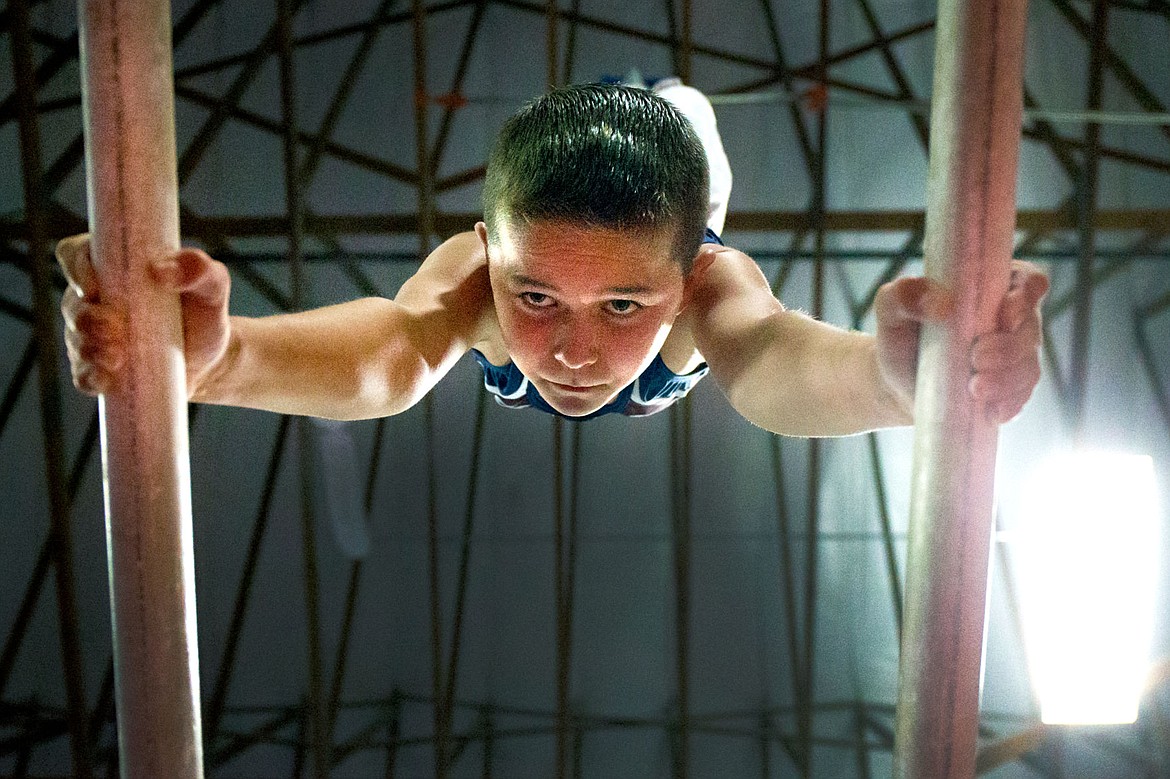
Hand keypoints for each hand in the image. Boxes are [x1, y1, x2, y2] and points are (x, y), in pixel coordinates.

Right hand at [57, 234, 232, 396]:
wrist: (211, 359)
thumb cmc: (205, 313)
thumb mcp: (212, 287)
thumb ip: (198, 269)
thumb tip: (163, 270)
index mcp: (115, 268)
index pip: (76, 255)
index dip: (76, 267)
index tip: (94, 286)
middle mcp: (96, 299)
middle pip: (73, 303)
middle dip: (88, 317)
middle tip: (115, 330)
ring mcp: (93, 336)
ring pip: (75, 339)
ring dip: (89, 348)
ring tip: (118, 357)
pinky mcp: (100, 368)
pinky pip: (81, 374)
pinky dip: (89, 377)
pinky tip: (105, 379)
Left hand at [874, 260, 1048, 422]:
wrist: (895, 383)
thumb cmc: (899, 337)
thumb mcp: (890, 309)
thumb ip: (905, 294)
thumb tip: (939, 302)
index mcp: (988, 290)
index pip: (1028, 280)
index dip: (1027, 292)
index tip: (1006, 312)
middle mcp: (1008, 322)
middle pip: (1031, 328)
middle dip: (1010, 347)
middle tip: (977, 358)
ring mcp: (1013, 358)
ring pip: (1029, 366)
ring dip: (1007, 380)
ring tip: (974, 389)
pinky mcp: (1008, 391)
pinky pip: (1021, 398)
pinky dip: (1008, 404)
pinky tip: (988, 410)